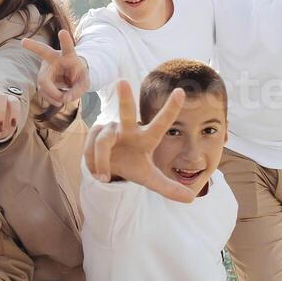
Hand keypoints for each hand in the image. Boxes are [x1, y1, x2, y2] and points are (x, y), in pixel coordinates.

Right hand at [22, 30, 89, 107]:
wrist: (72, 77)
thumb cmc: (79, 75)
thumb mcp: (85, 82)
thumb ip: (79, 90)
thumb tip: (64, 99)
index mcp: (69, 55)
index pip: (67, 47)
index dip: (65, 40)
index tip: (62, 32)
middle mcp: (54, 58)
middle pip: (43, 51)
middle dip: (33, 46)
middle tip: (24, 41)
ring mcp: (45, 68)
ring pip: (44, 83)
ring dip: (54, 95)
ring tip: (63, 100)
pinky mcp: (41, 79)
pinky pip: (43, 91)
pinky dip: (52, 99)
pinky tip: (59, 100)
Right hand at [83, 80, 194, 202]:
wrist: (110, 167)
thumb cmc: (133, 166)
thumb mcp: (149, 179)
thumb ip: (168, 187)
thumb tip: (190, 199)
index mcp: (146, 137)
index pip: (161, 123)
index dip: (170, 108)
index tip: (182, 92)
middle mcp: (129, 128)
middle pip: (126, 112)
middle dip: (124, 98)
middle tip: (122, 82)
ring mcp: (110, 127)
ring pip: (103, 143)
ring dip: (102, 163)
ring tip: (104, 177)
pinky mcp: (95, 131)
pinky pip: (90, 147)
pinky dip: (93, 163)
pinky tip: (97, 170)